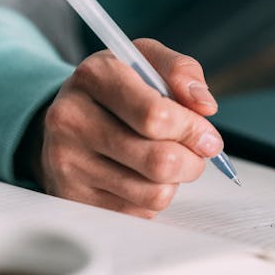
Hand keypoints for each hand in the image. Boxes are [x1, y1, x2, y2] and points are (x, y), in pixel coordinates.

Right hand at [24, 39, 223, 217]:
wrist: (66, 120)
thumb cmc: (115, 90)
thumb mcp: (145, 61)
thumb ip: (181, 71)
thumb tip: (204, 105)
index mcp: (94, 77)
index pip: (155, 116)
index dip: (193, 130)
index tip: (208, 135)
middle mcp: (72, 119)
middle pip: (159, 160)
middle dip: (191, 161)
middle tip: (195, 153)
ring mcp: (68, 162)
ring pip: (154, 193)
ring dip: (174, 182)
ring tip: (164, 162)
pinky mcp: (72, 196)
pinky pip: (139, 213)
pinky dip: (152, 198)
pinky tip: (141, 178)